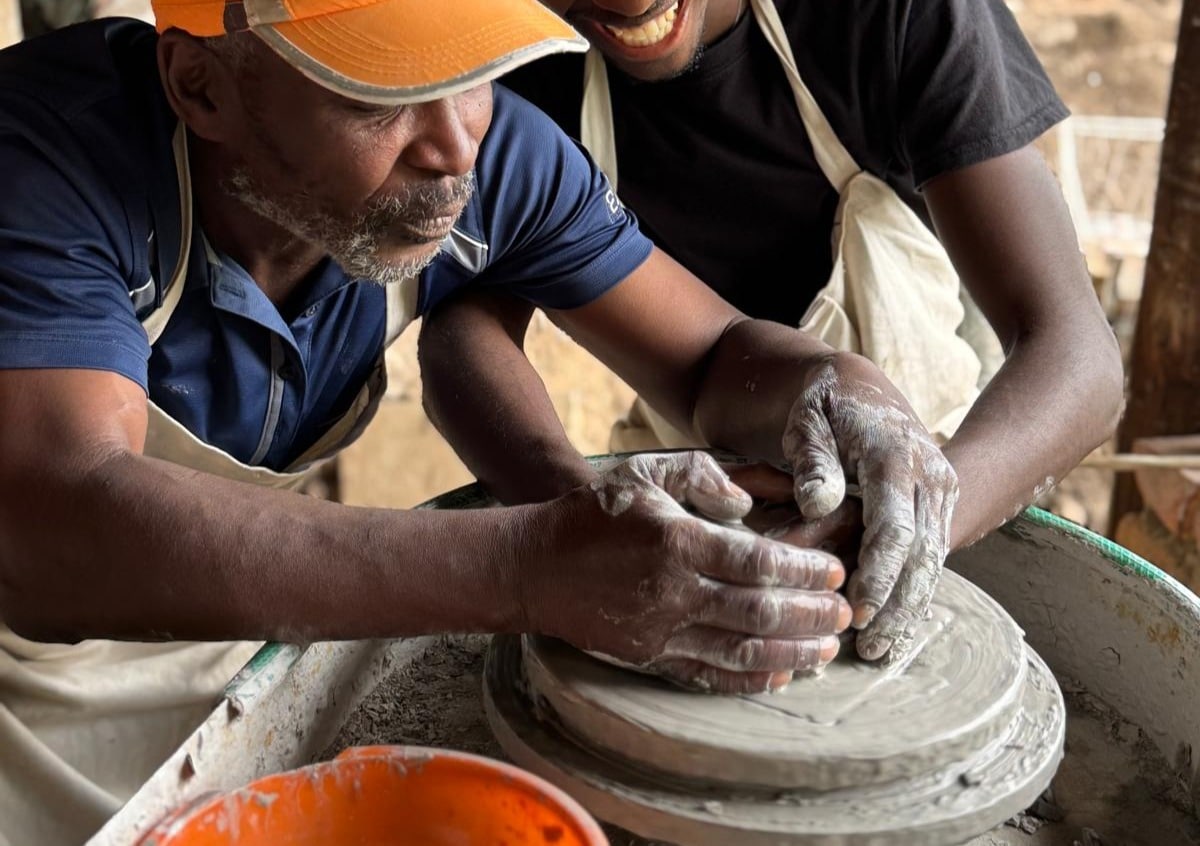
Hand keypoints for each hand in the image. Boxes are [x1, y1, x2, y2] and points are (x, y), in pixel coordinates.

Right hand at [520, 451, 851, 692]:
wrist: (533, 566)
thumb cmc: (593, 514)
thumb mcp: (644, 472)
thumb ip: (701, 476)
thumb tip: (748, 501)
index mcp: (676, 541)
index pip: (757, 562)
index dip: (803, 571)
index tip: (833, 573)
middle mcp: (673, 591)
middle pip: (759, 611)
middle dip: (811, 615)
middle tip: (846, 614)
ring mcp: (660, 630)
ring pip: (741, 650)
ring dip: (792, 651)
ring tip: (826, 649)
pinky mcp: (649, 656)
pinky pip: (709, 674)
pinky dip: (749, 678)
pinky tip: (781, 673)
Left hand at [781, 355, 958, 661]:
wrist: (860, 383)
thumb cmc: (824, 404)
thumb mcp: (806, 421)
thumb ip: (812, 461)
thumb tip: (818, 505)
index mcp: (895, 455)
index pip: (893, 528)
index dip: (877, 573)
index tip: (856, 609)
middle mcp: (928, 474)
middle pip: (922, 552)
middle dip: (898, 604)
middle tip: (869, 646)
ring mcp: (939, 488)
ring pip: (933, 558)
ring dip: (909, 605)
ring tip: (880, 647)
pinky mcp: (937, 501)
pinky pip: (931, 552)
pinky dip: (915, 590)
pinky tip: (894, 624)